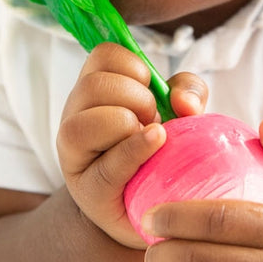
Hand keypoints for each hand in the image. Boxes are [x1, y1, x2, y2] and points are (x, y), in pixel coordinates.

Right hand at [57, 43, 207, 248]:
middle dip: (136, 97)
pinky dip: (136, 150)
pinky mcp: (89, 191)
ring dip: (128, 124)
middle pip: (94, 85)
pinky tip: (157, 144)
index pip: (103, 54)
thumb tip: (183, 101)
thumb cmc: (162, 149)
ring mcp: (75, 155)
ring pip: (84, 124)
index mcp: (95, 89)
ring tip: (151, 137)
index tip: (150, 89)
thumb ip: (187, 92)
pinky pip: (108, 166)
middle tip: (153, 118)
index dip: (134, 66)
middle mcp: (75, 116)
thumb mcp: (179, 111)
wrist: (157, 207)